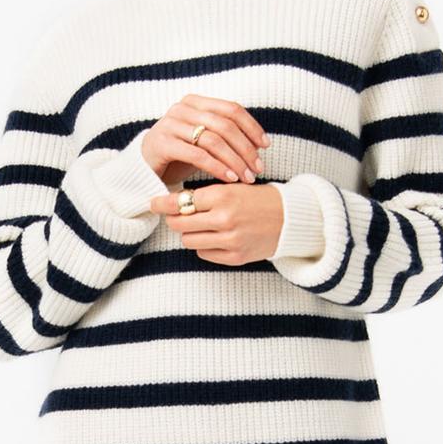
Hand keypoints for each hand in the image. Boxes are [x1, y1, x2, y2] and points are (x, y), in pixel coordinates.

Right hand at [139, 93, 267, 187]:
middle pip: (224, 125)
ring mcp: (170, 123)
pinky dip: (217, 167)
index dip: (251, 127)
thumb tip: (259, 145)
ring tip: (246, 177)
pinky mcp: (163, 143)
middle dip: (245, 148)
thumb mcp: (204, 142)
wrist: (144, 167)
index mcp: (196, 102)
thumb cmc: (179, 155)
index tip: (266, 146)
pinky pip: (197, 154)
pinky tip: (229, 178)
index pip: (231, 109)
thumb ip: (226, 137)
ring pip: (213, 140)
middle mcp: (182, 108)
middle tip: (258, 168)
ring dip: (234, 160)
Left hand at [148, 178, 285, 265]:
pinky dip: (203, 246)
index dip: (163, 203)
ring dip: (188, 233)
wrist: (290, 219)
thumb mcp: (234, 186)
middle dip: (173, 219)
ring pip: (189, 240)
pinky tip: (213, 237)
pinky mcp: (235, 257)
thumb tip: (173, 201)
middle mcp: (225, 219)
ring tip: (198, 225)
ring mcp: (230, 240)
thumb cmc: (258, 199)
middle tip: (174, 214)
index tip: (153, 202)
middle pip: (180, 223)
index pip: (181, 201)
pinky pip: (204, 254)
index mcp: (224, 195)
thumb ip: (206, 194)